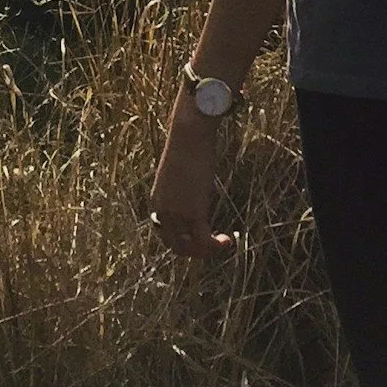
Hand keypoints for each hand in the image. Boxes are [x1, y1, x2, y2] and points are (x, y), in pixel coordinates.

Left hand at [149, 95, 236, 259]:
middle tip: (212, 244)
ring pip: (188, 248)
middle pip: (174, 245)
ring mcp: (176, 214)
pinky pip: (203, 240)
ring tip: (223, 243)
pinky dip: (216, 246)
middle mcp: (162, 211)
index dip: (182, 237)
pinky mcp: (193, 212)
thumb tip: (195, 184)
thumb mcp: (179, 171)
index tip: (199, 234)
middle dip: (193, 250)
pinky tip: (229, 240)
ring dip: (206, 251)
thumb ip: (183, 185)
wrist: (188, 135)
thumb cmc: (186, 145)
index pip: (164, 232)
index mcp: (156, 201)